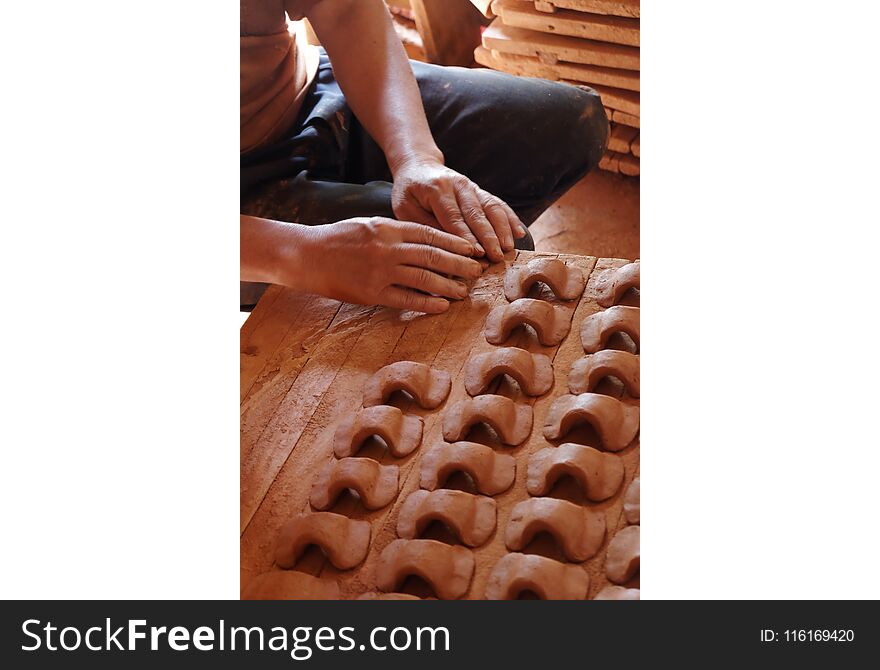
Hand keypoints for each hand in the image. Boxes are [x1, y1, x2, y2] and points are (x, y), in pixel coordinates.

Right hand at [293, 217, 482, 313]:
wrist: (307, 255)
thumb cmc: (338, 239)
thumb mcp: (368, 225)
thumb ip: (396, 232)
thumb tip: (426, 240)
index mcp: (388, 228)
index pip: (430, 234)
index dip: (454, 243)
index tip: (471, 249)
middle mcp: (387, 248)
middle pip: (433, 256)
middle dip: (459, 264)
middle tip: (477, 271)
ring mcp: (380, 272)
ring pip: (424, 279)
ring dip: (448, 285)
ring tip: (465, 291)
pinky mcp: (372, 293)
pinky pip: (406, 299)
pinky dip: (427, 303)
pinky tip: (443, 306)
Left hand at [390, 158, 526, 262]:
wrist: (418, 164)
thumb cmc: (408, 191)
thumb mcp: (405, 209)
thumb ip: (425, 226)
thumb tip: (446, 248)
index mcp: (437, 190)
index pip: (454, 217)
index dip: (468, 237)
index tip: (478, 254)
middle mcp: (459, 186)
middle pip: (477, 214)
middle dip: (489, 237)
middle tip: (497, 257)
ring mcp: (472, 187)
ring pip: (492, 208)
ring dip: (503, 229)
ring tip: (510, 248)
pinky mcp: (480, 191)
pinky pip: (498, 204)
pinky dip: (510, 218)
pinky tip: (519, 233)